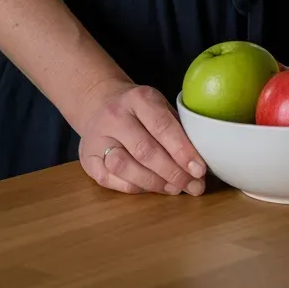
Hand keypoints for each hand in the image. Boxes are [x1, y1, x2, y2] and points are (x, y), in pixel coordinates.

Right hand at [75, 80, 207, 195]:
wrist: (99, 102)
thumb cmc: (140, 109)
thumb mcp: (160, 106)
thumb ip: (179, 130)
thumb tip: (201, 166)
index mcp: (139, 98)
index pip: (163, 127)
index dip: (183, 151)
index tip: (200, 169)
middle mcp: (115, 117)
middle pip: (145, 150)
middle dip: (173, 173)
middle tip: (193, 186)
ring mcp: (97, 138)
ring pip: (124, 167)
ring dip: (153, 183)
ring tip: (175, 189)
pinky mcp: (86, 158)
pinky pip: (110, 179)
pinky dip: (134, 187)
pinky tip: (152, 188)